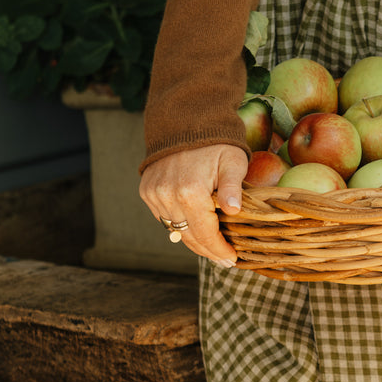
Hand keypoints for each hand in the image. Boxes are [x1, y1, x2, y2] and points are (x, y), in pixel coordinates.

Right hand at [139, 144, 248, 265]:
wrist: (184, 122)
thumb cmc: (216, 143)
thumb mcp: (233, 162)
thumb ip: (232, 187)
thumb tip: (234, 210)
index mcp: (190, 192)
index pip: (205, 234)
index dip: (219, 250)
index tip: (232, 259)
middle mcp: (167, 195)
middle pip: (189, 237)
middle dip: (208, 251)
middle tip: (224, 259)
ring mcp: (154, 194)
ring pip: (175, 230)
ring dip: (194, 240)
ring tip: (212, 248)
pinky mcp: (147, 191)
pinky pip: (164, 218)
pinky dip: (180, 225)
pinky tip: (195, 229)